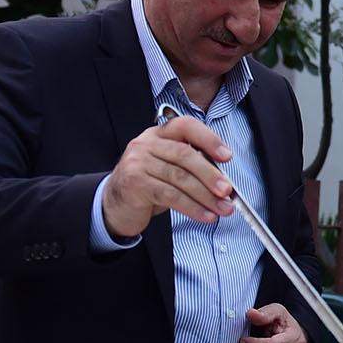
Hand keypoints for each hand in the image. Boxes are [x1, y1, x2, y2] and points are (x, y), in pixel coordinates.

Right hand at [101, 114, 236, 239]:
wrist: (114, 204)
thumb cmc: (149, 185)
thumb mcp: (169, 169)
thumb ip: (191, 167)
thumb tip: (224, 181)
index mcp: (159, 134)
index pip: (185, 126)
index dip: (208, 138)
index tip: (227, 156)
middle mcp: (146, 144)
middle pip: (184, 154)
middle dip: (210, 174)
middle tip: (228, 191)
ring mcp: (137, 162)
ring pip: (179, 178)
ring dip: (205, 196)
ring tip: (223, 209)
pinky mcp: (135, 184)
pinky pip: (170, 196)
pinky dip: (192, 208)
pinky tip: (205, 216)